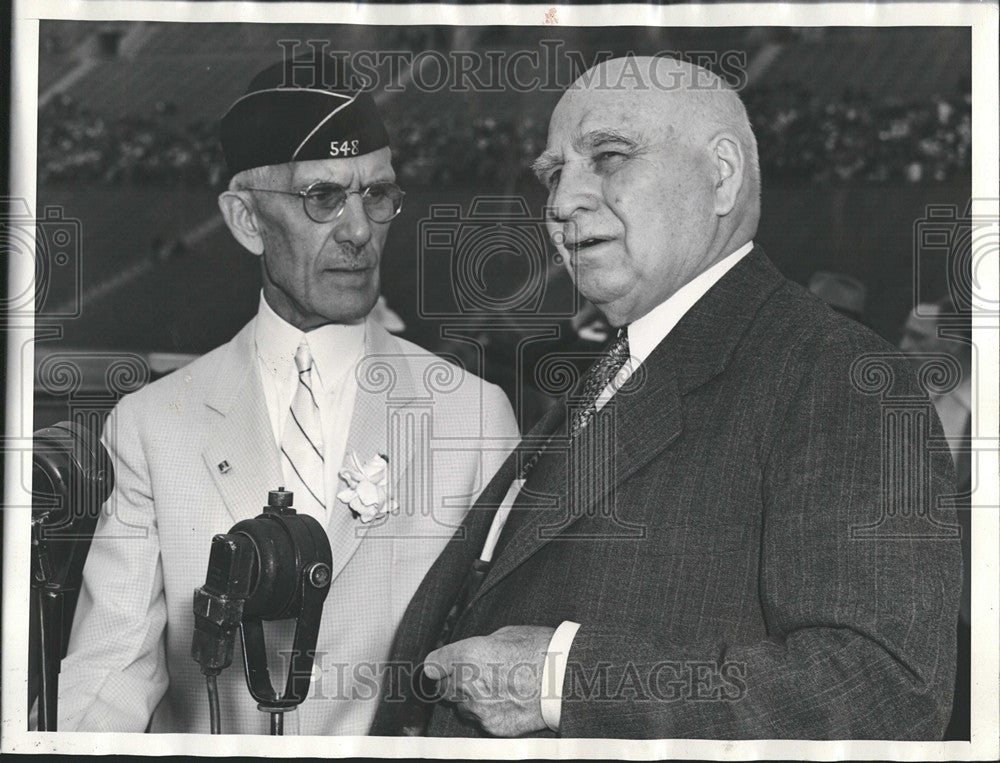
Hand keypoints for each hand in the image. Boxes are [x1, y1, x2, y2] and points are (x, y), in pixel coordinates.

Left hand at [423, 625, 554, 736]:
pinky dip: (489, 713)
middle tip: (475, 676)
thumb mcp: (505, 635)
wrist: (566, 679)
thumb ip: (479, 647)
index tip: (442, 665)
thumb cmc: (540, 650)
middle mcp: (467, 684)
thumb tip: (469, 654)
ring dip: (471, 700)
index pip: (433, 664)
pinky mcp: (493, 727)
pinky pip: (481, 721)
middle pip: (444, 688)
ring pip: (462, 707)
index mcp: (467, 655)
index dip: (439, 663)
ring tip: (497, 689)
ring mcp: (479, 709)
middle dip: (454, 682)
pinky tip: (508, 701)